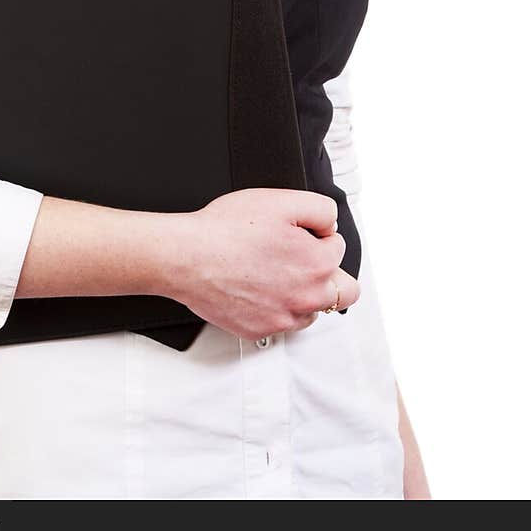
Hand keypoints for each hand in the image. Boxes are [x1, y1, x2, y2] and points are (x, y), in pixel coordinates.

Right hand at [163, 187, 359, 340]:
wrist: (186, 256)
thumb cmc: (225, 229)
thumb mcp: (280, 200)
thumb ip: (321, 208)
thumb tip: (329, 225)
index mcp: (317, 264)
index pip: (338, 248)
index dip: (317, 234)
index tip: (297, 232)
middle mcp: (306, 298)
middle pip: (344, 292)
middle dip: (330, 273)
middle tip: (305, 259)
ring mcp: (283, 319)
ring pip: (313, 310)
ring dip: (304, 292)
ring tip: (275, 272)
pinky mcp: (260, 331)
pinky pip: (283, 323)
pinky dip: (277, 307)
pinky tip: (258, 287)